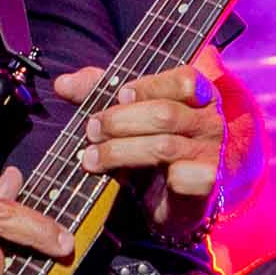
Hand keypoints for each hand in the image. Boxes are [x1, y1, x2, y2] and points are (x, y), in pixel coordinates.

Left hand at [52, 63, 225, 238]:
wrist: (179, 195)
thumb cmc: (154, 145)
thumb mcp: (129, 113)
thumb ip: (100, 92)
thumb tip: (63, 83)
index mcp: (199, 94)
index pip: (184, 79)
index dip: (148, 86)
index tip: (119, 95)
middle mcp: (210, 121)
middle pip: (165, 114)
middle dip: (120, 121)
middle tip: (91, 129)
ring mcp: (212, 153)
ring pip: (164, 146)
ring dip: (120, 151)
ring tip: (91, 157)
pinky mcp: (206, 184)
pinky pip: (183, 178)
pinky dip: (154, 177)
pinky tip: (131, 183)